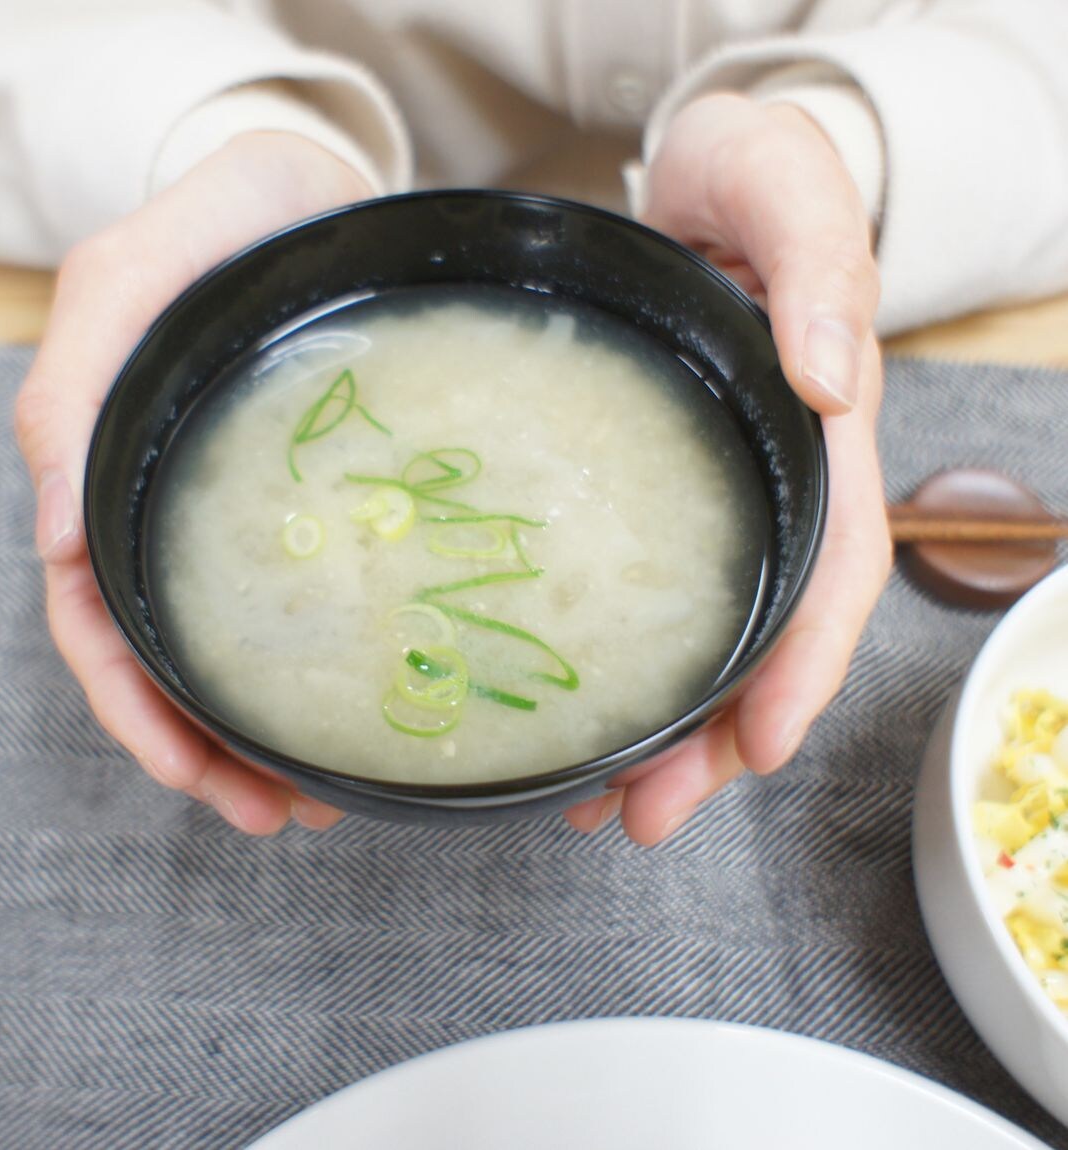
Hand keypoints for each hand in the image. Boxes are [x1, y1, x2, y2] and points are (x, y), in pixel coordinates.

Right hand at [15, 132, 368, 833]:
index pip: (96, 618)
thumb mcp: (132, 274)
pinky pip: (288, 603)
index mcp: (103, 472)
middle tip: (279, 816)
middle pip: (157, 660)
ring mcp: (224, 512)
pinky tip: (346, 716)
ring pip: (220, 648)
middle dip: (203, 751)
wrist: (309, 190)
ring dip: (254, 735)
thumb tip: (50, 539)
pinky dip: (307, 672)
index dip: (135, 707)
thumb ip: (81, 384)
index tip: (192, 776)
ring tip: (318, 799)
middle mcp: (156, 506)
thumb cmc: (220, 217)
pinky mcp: (292, 507)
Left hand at [565, 93, 891, 842]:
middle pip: (762, 637)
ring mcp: (709, 505)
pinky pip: (645, 605)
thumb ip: (816, 259)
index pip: (829, 569)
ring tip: (601, 804)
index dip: (804, 665)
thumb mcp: (780, 181)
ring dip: (665, 735)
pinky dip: (620, 674)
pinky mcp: (645, 505)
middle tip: (644, 817)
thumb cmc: (738, 174)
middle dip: (715, 740)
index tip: (763, 745)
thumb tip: (830, 377)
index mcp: (813, 439)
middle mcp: (767, 488)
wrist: (681, 184)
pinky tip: (576, 724)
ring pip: (706, 643)